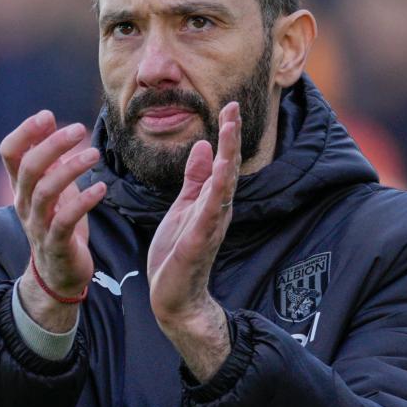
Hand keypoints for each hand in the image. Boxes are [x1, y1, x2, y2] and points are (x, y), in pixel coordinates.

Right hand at [0, 110, 105, 329]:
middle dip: (52, 145)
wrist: (58, 274)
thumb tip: (49, 119)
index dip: (25, 132)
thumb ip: (50, 158)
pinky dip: (84, 201)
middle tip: (78, 129)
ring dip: (71, 169)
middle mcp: (24, 203)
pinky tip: (101, 188)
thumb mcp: (52, 186)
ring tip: (94, 154)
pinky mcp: (57, 243)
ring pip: (46, 192)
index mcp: (21, 186)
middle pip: (29, 168)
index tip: (47, 115)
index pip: (10, 153)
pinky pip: (66, 220)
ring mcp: (38, 224)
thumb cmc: (58, 223)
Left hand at [146, 102, 241, 379]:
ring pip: (223, 185)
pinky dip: (214, 192)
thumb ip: (194, 179)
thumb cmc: (178, 254)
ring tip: (229, 130)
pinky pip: (209, 213)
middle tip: (233, 109)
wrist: (174, 298)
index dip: (227, 135)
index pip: (222, 162)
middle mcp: (216, 210)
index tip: (229, 107)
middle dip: (231, 138)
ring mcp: (210, 226)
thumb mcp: (183, 207)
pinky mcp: (198, 243)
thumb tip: (201, 145)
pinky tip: (218, 174)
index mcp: (211, 200)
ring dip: (227, 156)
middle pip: (228, 168)